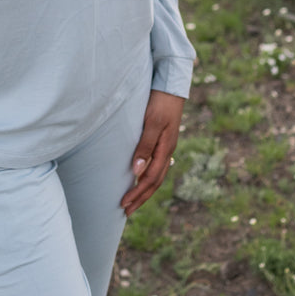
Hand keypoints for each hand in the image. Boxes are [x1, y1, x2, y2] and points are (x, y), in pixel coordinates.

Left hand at [120, 90, 183, 216]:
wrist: (170, 84)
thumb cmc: (160, 102)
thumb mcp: (151, 123)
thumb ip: (144, 146)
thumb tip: (137, 172)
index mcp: (165, 149)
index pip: (151, 179)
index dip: (138, 193)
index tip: (124, 204)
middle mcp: (167, 150)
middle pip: (155, 181)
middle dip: (141, 197)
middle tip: (126, 211)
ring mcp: (166, 145)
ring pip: (157, 175)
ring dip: (145, 190)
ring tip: (133, 200)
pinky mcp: (163, 139)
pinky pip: (156, 165)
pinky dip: (148, 176)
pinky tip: (141, 178)